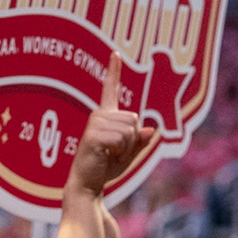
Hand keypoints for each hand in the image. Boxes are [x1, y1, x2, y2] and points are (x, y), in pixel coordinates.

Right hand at [67, 55, 157, 199]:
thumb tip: (151, 130)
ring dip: (127, 147)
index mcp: (105, 116)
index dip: (113, 70)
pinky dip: (121, 152)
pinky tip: (106, 156)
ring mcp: (95, 123)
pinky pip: (123, 139)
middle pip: (134, 119)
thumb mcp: (128, 155)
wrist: (87, 184)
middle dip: (132, 140)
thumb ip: (140, 142)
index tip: (115, 53)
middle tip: (115, 152)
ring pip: (130, 130)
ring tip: (110, 154)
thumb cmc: (105, 169)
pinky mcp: (94, 135)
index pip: (110, 89)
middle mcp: (99, 115)